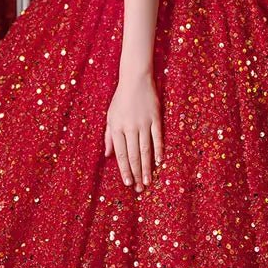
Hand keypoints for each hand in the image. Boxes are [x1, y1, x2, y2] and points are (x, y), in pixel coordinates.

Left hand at [104, 70, 162, 191]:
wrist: (135, 79)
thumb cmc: (121, 99)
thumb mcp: (110, 116)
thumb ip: (109, 136)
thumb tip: (107, 155)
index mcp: (117, 127)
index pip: (120, 154)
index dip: (124, 169)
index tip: (127, 183)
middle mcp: (130, 127)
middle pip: (133, 155)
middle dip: (136, 173)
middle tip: (139, 188)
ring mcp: (143, 122)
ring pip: (145, 149)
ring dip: (147, 167)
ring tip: (148, 181)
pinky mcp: (155, 117)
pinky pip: (157, 137)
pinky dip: (158, 150)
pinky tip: (159, 162)